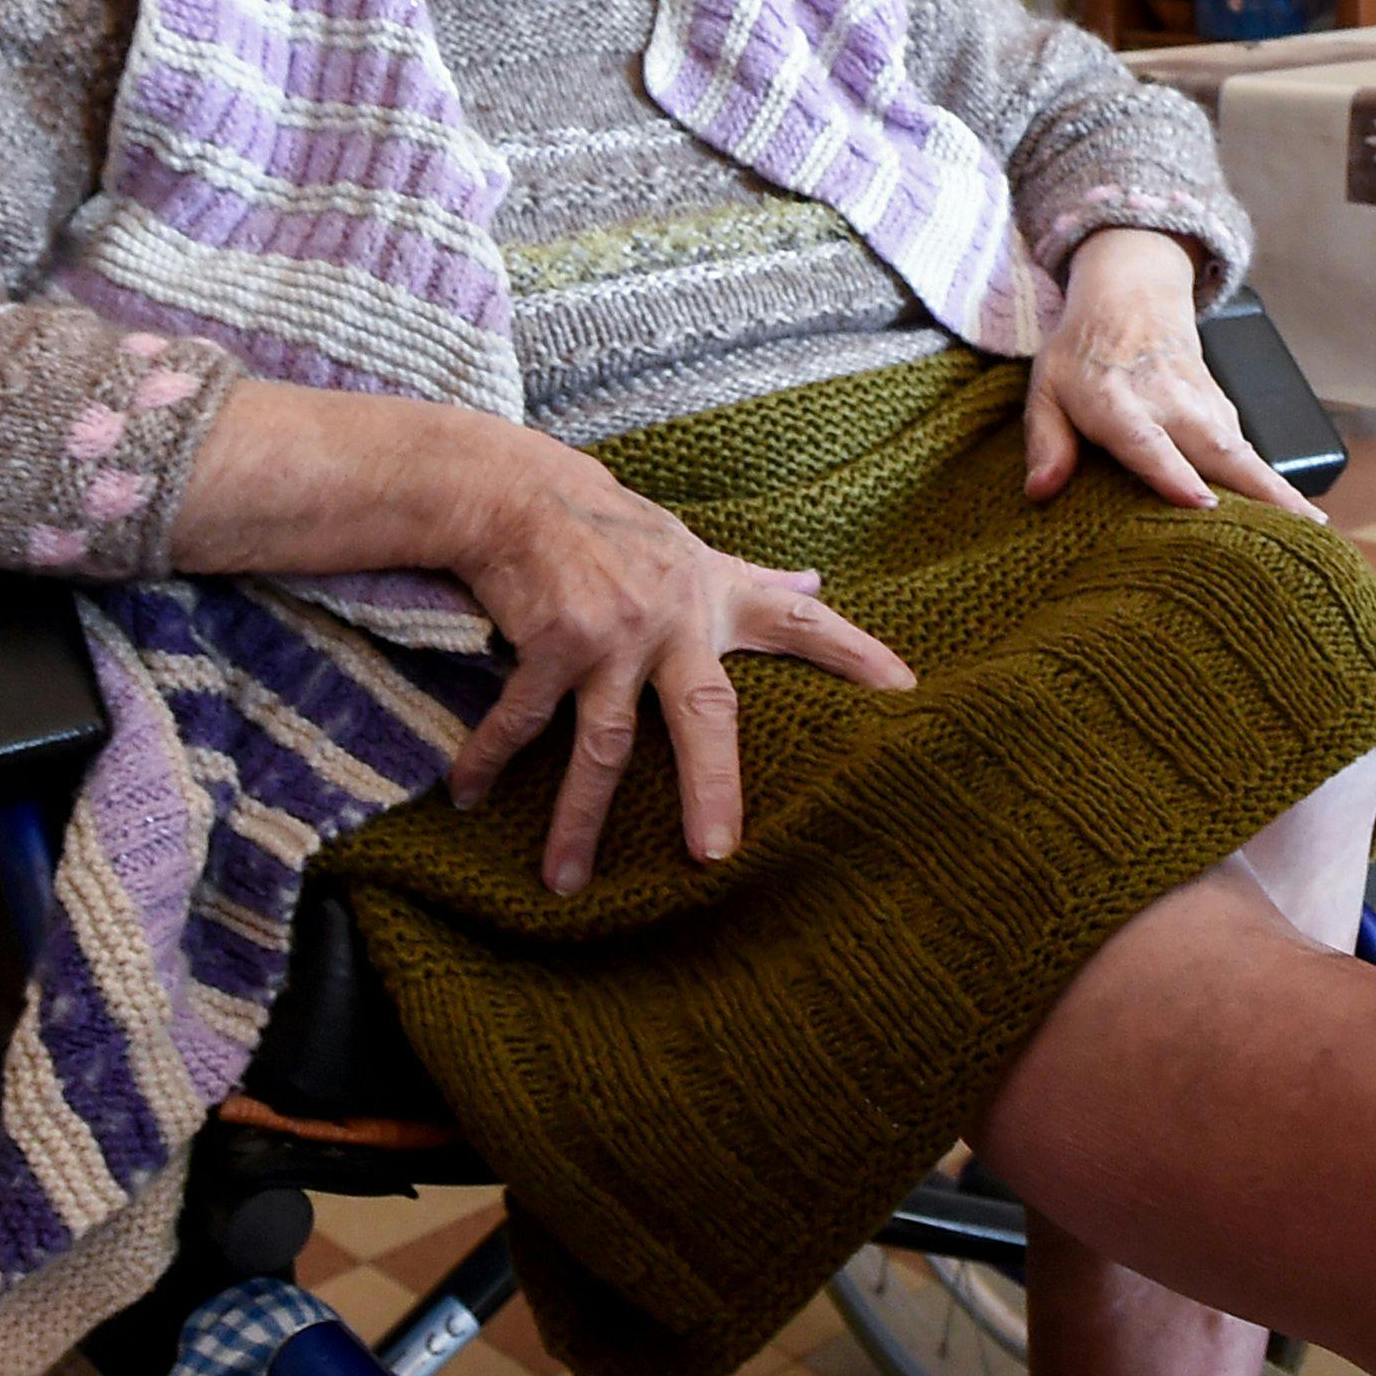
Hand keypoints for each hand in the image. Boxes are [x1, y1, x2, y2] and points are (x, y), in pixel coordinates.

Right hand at [442, 433, 914, 891]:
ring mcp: (611, 636)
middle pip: (704, 712)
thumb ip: (756, 580)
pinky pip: (519, 720)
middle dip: (712, 784)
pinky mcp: (550, 643)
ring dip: (578, 818)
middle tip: (717, 853)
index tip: (905, 689)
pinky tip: (470, 801)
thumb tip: (820, 583)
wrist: (521, 493)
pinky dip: (489, 762)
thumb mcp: (697, 551)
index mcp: (717, 600)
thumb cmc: (618, 532)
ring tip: (565, 882)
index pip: (802, 623)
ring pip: (601, 745)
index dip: (854, 653)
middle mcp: (673, 620)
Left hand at [1025, 229, 1312, 516]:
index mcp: (1119, 402)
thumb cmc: (1084, 351)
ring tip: (1310, 533)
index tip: (1201, 503)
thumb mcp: (1046, 390)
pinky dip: (1273, 484)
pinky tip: (1293, 517)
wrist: (1133, 294)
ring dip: (1279, 491)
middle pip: (1220, 452)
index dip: (1173, 473)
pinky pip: (1248, 455)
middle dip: (1259, 490)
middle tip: (1297, 528)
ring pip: (1246, 455)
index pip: (1149, 442)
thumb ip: (1046, 441)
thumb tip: (1040, 492)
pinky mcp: (1225, 412)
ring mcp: (1205, 407)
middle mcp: (1171, 405)